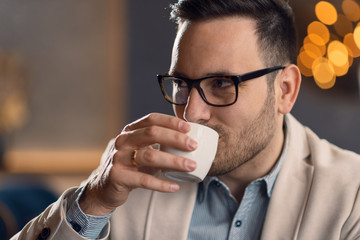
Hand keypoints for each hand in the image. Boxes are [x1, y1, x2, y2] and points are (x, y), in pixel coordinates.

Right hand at [79, 113, 197, 215]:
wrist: (104, 187)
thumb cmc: (130, 167)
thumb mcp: (140, 150)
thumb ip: (158, 144)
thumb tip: (188, 141)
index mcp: (130, 131)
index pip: (151, 120)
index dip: (170, 122)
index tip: (188, 128)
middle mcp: (123, 141)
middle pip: (152, 134)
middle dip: (176, 138)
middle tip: (193, 146)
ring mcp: (118, 158)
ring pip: (149, 156)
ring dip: (174, 161)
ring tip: (191, 166)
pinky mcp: (117, 176)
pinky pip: (143, 180)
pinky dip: (161, 184)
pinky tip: (174, 187)